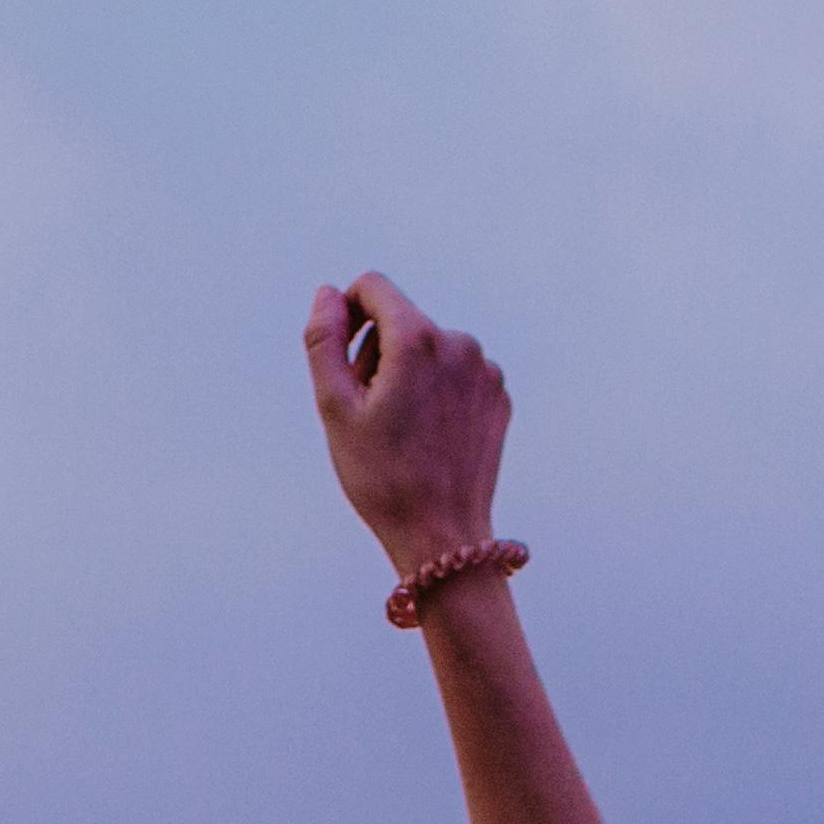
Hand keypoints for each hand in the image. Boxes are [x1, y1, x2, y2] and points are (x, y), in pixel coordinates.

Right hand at [303, 270, 507, 565]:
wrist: (442, 536)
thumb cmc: (382, 478)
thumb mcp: (335, 407)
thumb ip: (325, 339)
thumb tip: (328, 294)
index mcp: (418, 339)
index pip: (373, 287)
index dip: (348, 315)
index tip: (344, 358)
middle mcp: (459, 343)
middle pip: (401, 320)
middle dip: (378, 353)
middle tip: (370, 411)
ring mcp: (485, 371)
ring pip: (430, 349)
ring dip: (408, 374)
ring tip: (400, 429)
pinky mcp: (497, 396)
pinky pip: (456, 375)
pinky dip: (437, 393)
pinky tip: (429, 437)